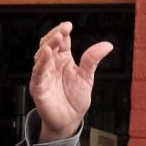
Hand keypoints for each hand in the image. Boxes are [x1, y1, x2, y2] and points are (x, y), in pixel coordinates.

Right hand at [29, 22, 112, 142]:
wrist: (69, 120)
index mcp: (63, 59)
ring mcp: (43, 74)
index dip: (63, 31)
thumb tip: (108, 45)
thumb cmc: (76, 99)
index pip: (61, 41)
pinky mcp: (38, 86)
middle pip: (49, 44)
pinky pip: (38, 72)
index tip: (69, 25)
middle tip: (64, 29)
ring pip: (41, 55)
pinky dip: (41, 62)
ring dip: (48, 45)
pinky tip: (47, 54)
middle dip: (55, 35)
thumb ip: (92, 60)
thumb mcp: (87, 77)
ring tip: (57, 38)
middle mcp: (51, 64)